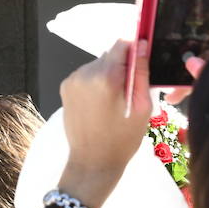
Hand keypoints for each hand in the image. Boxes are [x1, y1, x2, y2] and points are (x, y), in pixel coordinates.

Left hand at [56, 40, 150, 207]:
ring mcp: (72, 80)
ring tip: (114, 100)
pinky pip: (86, 75)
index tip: (141, 61)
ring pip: (98, 64)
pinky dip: (96, 82)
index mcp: (105, 77)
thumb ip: (142, 73)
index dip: (134, 50)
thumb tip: (143, 45)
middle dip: (122, 67)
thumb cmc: (122, 139)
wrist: (92, 162)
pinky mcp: (65, 87)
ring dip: (108, 74)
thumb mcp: (142, 107)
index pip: (122, 45)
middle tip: (129, 91)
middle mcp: (85, 73)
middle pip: (110, 55)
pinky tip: (101, 103)